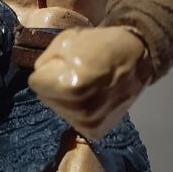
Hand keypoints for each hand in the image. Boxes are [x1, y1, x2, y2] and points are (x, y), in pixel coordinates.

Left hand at [28, 26, 150, 139]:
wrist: (136, 57)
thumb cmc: (101, 45)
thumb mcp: (66, 40)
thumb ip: (45, 62)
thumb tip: (39, 80)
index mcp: (72, 86)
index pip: (36, 83)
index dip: (48, 71)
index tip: (65, 64)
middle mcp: (82, 109)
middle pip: (46, 98)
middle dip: (56, 86)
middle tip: (78, 74)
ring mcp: (90, 122)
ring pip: (59, 110)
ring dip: (67, 98)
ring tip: (87, 84)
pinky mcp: (97, 131)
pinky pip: (74, 121)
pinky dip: (79, 110)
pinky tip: (92, 98)